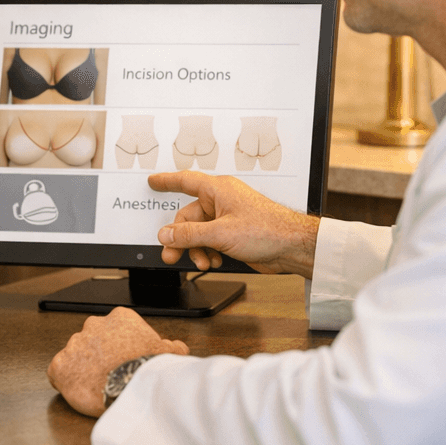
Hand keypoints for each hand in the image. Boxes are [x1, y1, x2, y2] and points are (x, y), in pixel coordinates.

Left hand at [47, 307, 188, 417]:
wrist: (131, 386)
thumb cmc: (149, 369)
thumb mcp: (168, 352)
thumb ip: (171, 346)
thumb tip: (178, 347)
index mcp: (119, 317)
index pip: (115, 329)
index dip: (120, 347)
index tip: (125, 360)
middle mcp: (94, 325)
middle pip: (94, 340)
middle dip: (100, 355)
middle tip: (111, 373)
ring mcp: (75, 344)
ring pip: (77, 355)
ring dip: (84, 368)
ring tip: (97, 385)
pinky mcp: (60, 365)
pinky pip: (58, 372)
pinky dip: (66, 381)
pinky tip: (79, 390)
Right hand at [150, 171, 318, 277]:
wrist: (292, 246)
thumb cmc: (267, 229)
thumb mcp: (220, 233)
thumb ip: (189, 234)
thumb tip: (166, 234)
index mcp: (217, 190)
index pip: (185, 181)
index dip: (167, 181)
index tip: (153, 182)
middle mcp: (221, 201)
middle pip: (189, 217)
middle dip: (181, 239)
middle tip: (172, 255)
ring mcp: (228, 218)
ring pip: (199, 232)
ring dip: (197, 249)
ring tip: (203, 262)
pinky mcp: (234, 233)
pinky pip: (211, 241)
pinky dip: (209, 252)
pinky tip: (215, 261)